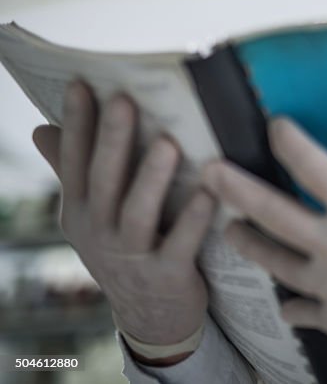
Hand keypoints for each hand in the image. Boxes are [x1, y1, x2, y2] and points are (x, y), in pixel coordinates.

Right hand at [32, 82, 215, 361]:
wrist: (149, 316)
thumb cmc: (124, 249)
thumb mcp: (91, 215)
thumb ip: (72, 171)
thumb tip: (41, 129)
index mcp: (81, 209)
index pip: (74, 159)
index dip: (77, 123)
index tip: (82, 84)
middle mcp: (99, 229)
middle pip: (104, 179)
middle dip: (113, 138)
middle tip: (125, 99)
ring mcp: (132, 254)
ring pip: (138, 212)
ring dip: (152, 177)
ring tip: (168, 143)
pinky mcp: (167, 274)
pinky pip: (181, 243)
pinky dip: (194, 219)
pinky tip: (211, 194)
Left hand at [203, 93, 326, 383]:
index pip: (313, 167)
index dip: (290, 142)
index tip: (276, 126)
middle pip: (270, 213)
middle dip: (234, 188)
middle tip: (208, 171)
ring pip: (273, 263)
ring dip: (247, 243)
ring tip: (227, 230)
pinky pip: (301, 311)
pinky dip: (290, 302)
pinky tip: (286, 302)